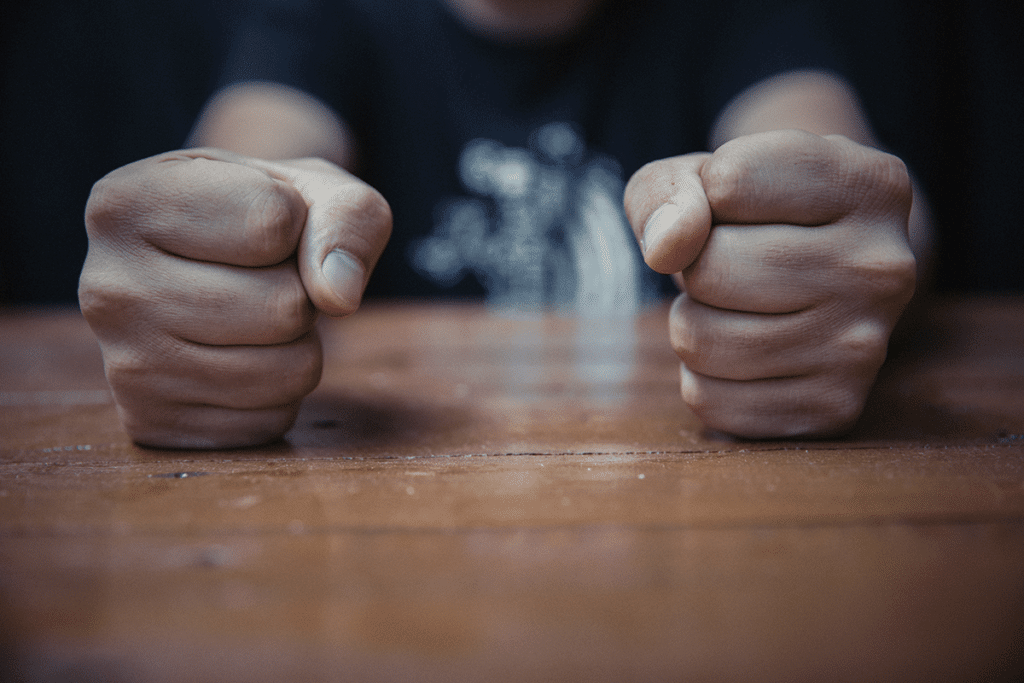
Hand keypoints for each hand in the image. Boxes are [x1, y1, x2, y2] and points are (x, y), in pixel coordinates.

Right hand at [79, 148, 391, 447]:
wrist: (212, 270)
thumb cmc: (264, 216)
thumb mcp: (316, 188)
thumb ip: (346, 220)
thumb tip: (338, 296)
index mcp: (125, 202)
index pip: (272, 222)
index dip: (296, 221)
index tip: (261, 219)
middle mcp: (106, 285)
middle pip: (283, 306)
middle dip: (301, 289)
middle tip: (261, 276)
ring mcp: (125, 363)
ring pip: (288, 369)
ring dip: (298, 342)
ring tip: (254, 314)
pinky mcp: (154, 423)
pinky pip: (273, 418)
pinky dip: (281, 391)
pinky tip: (241, 356)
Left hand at [624, 130, 915, 437]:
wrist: (830, 279)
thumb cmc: (755, 216)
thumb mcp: (706, 176)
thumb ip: (666, 191)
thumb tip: (666, 249)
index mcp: (870, 185)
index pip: (730, 183)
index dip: (706, 194)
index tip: (740, 202)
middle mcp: (883, 267)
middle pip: (711, 270)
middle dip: (694, 266)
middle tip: (733, 264)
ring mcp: (865, 346)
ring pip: (700, 339)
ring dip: (692, 321)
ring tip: (736, 306)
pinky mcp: (832, 408)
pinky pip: (707, 398)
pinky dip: (701, 376)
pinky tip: (742, 352)